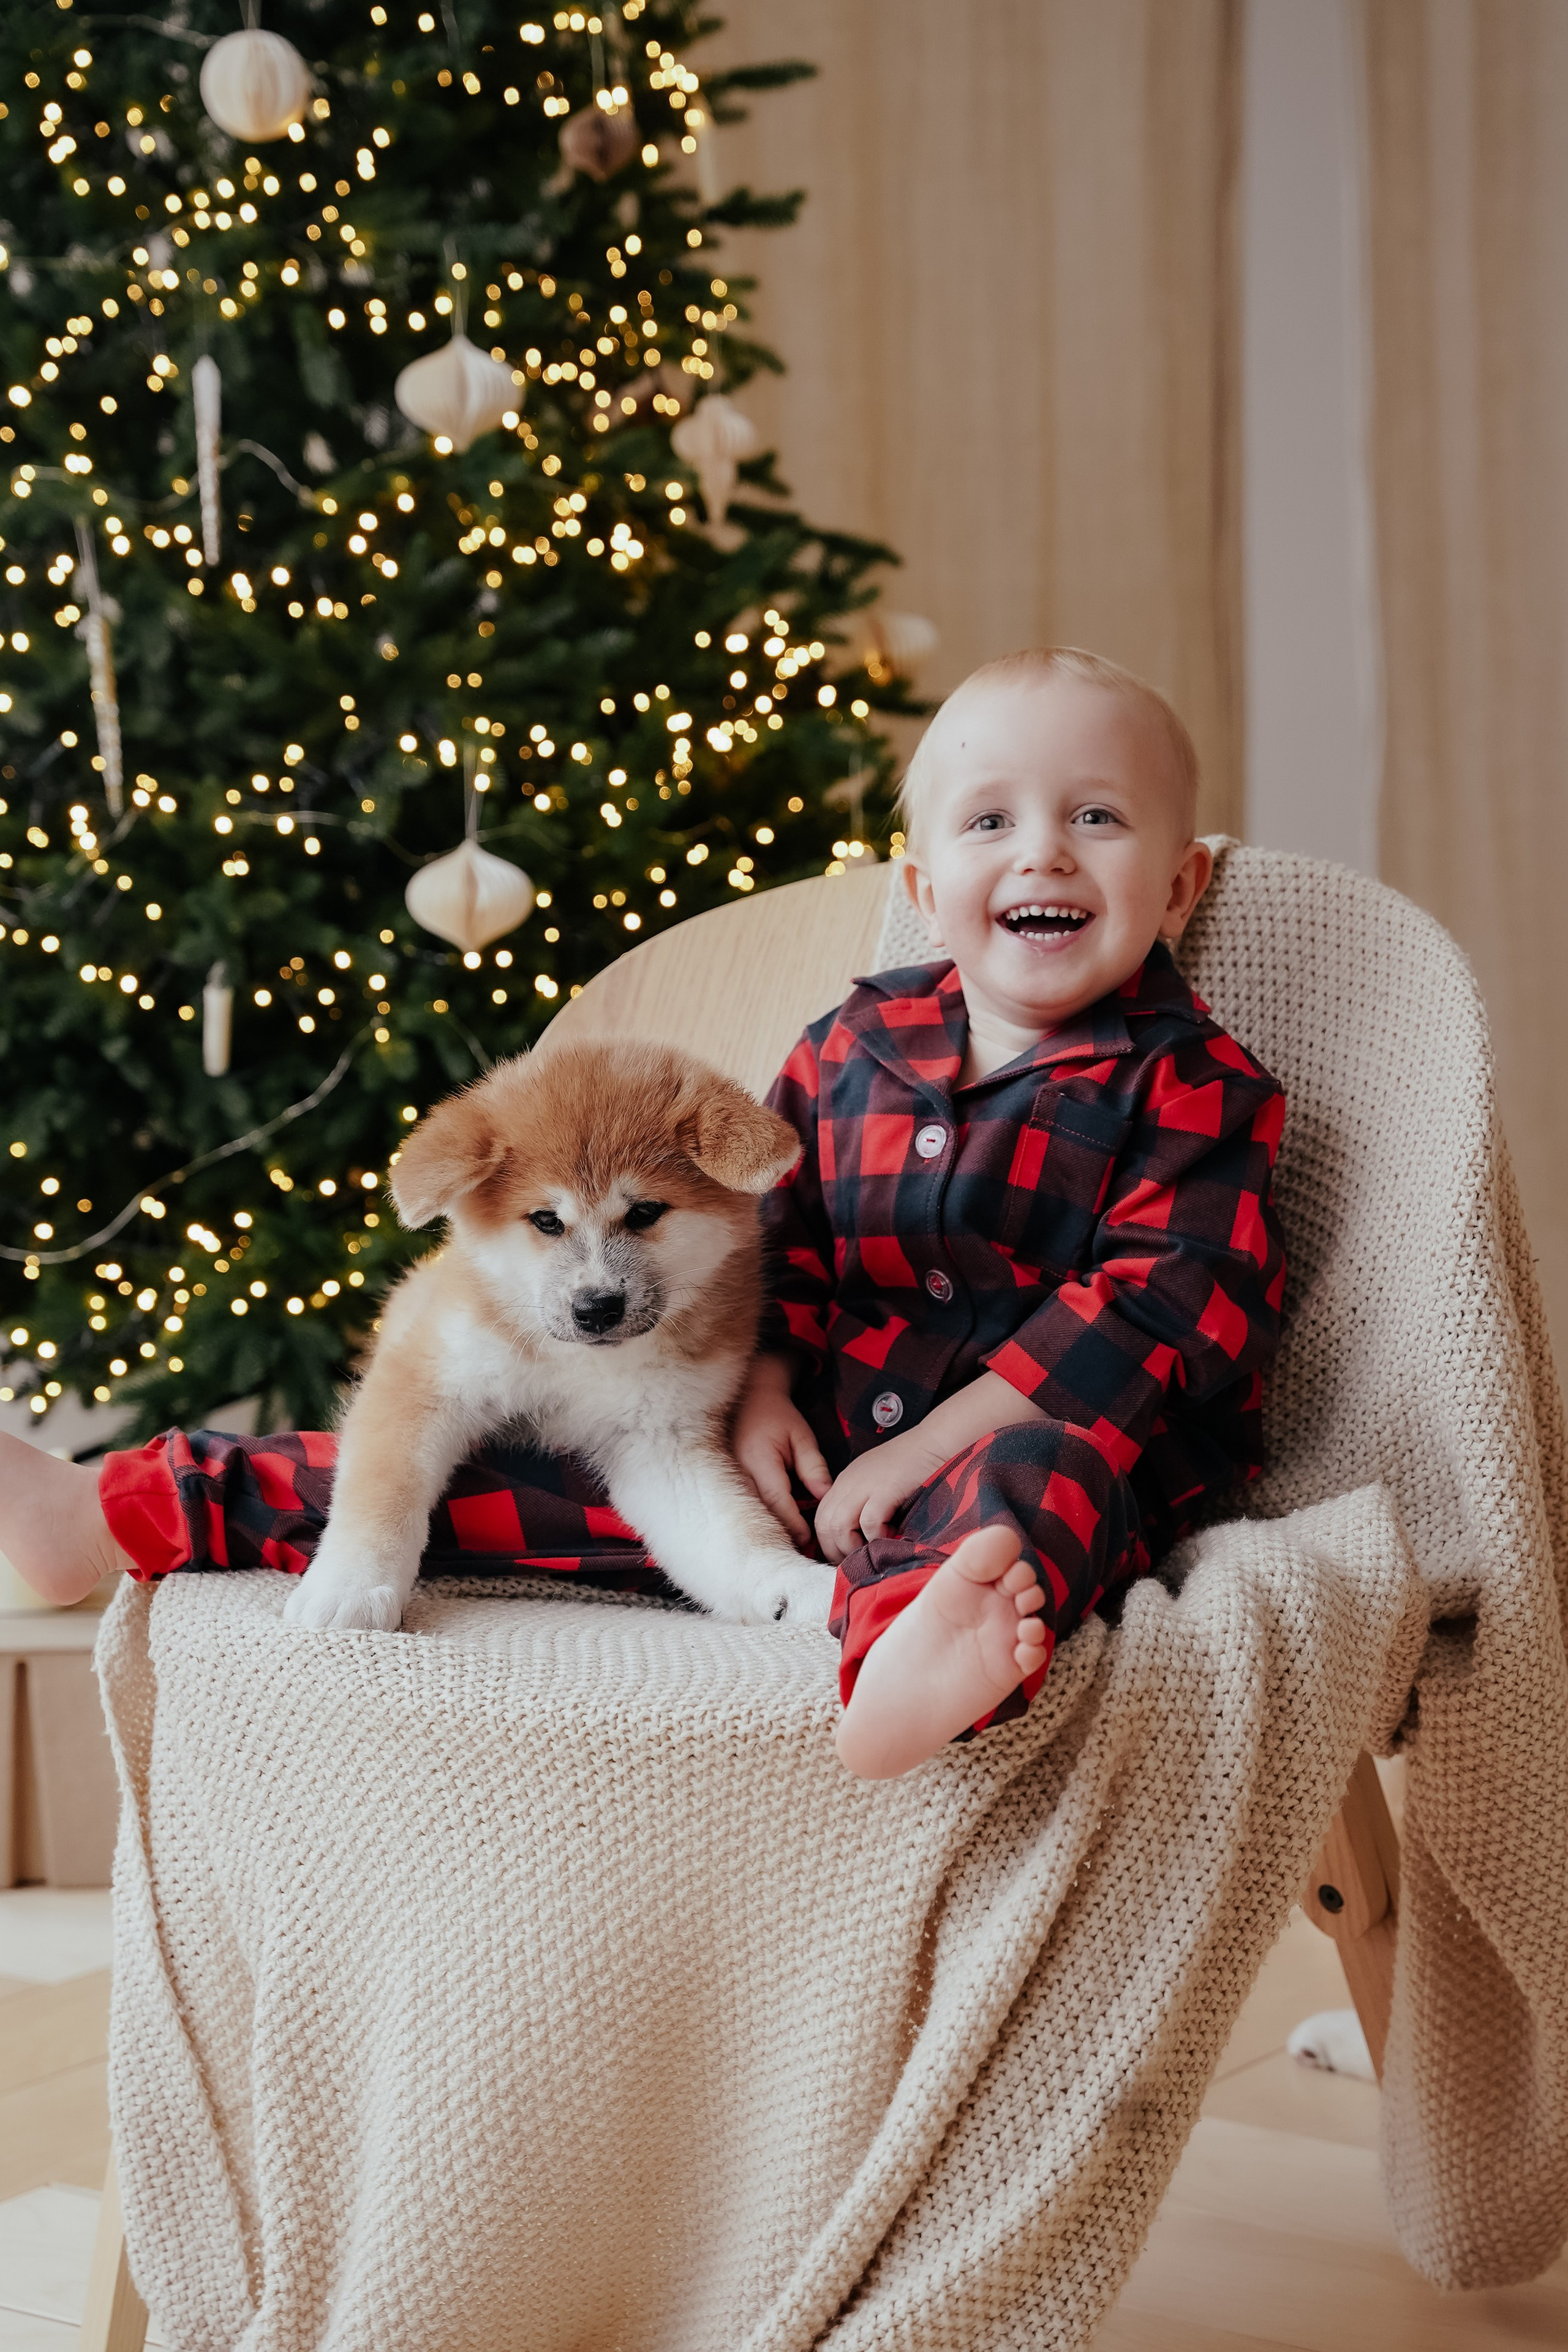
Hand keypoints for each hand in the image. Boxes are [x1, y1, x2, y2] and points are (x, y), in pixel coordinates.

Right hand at [733, 1353, 831, 1548]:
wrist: (749, 1399)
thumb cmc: (778, 1416)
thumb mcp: (801, 1435)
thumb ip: (813, 1466)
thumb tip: (825, 1496)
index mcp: (759, 1459)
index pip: (776, 1500)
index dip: (792, 1523)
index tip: (808, 1539)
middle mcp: (738, 1472)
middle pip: (759, 1513)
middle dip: (779, 1533)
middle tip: (799, 1551)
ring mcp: (728, 1478)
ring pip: (747, 1513)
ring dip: (766, 1529)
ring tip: (786, 1545)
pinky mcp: (724, 1482)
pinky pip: (741, 1507)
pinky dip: (756, 1519)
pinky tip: (770, 1530)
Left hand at [815, 1370, 1049, 1564]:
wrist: (937, 1442)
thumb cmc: (915, 1465)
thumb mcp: (879, 1481)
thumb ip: (864, 1503)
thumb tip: (859, 1537)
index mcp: (845, 1481)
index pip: (822, 1517)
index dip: (828, 1542)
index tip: (844, 1558)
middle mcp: (849, 1483)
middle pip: (824, 1524)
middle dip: (836, 1550)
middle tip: (856, 1563)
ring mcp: (865, 1485)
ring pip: (839, 1526)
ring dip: (853, 1547)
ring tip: (872, 1553)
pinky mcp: (885, 1489)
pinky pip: (869, 1523)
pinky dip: (876, 1536)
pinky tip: (891, 1537)